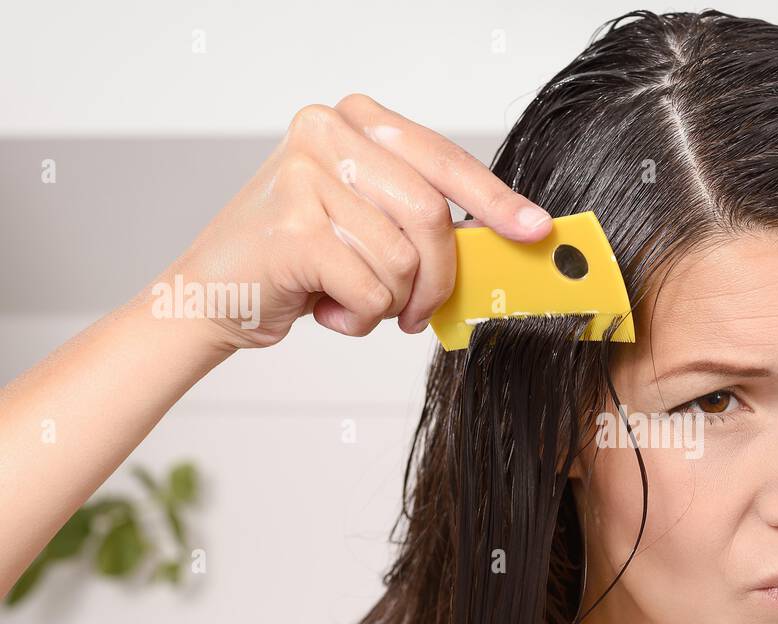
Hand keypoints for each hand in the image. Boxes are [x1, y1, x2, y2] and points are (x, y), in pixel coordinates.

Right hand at [151, 93, 551, 349]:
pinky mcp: (292, 230)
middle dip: (438, 279)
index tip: (534, 229)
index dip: (495, 200)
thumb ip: (422, 216)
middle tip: (419, 311)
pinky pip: (371, 291)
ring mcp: (304, 177)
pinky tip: (327, 308)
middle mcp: (327, 133)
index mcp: (355, 121)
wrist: (211, 294)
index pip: (444, 159)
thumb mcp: (368, 221)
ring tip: (353, 299)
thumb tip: (506, 238)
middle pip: (431, 215)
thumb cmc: (299, 260)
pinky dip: (359, 318)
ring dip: (391, 302)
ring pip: (403, 260)